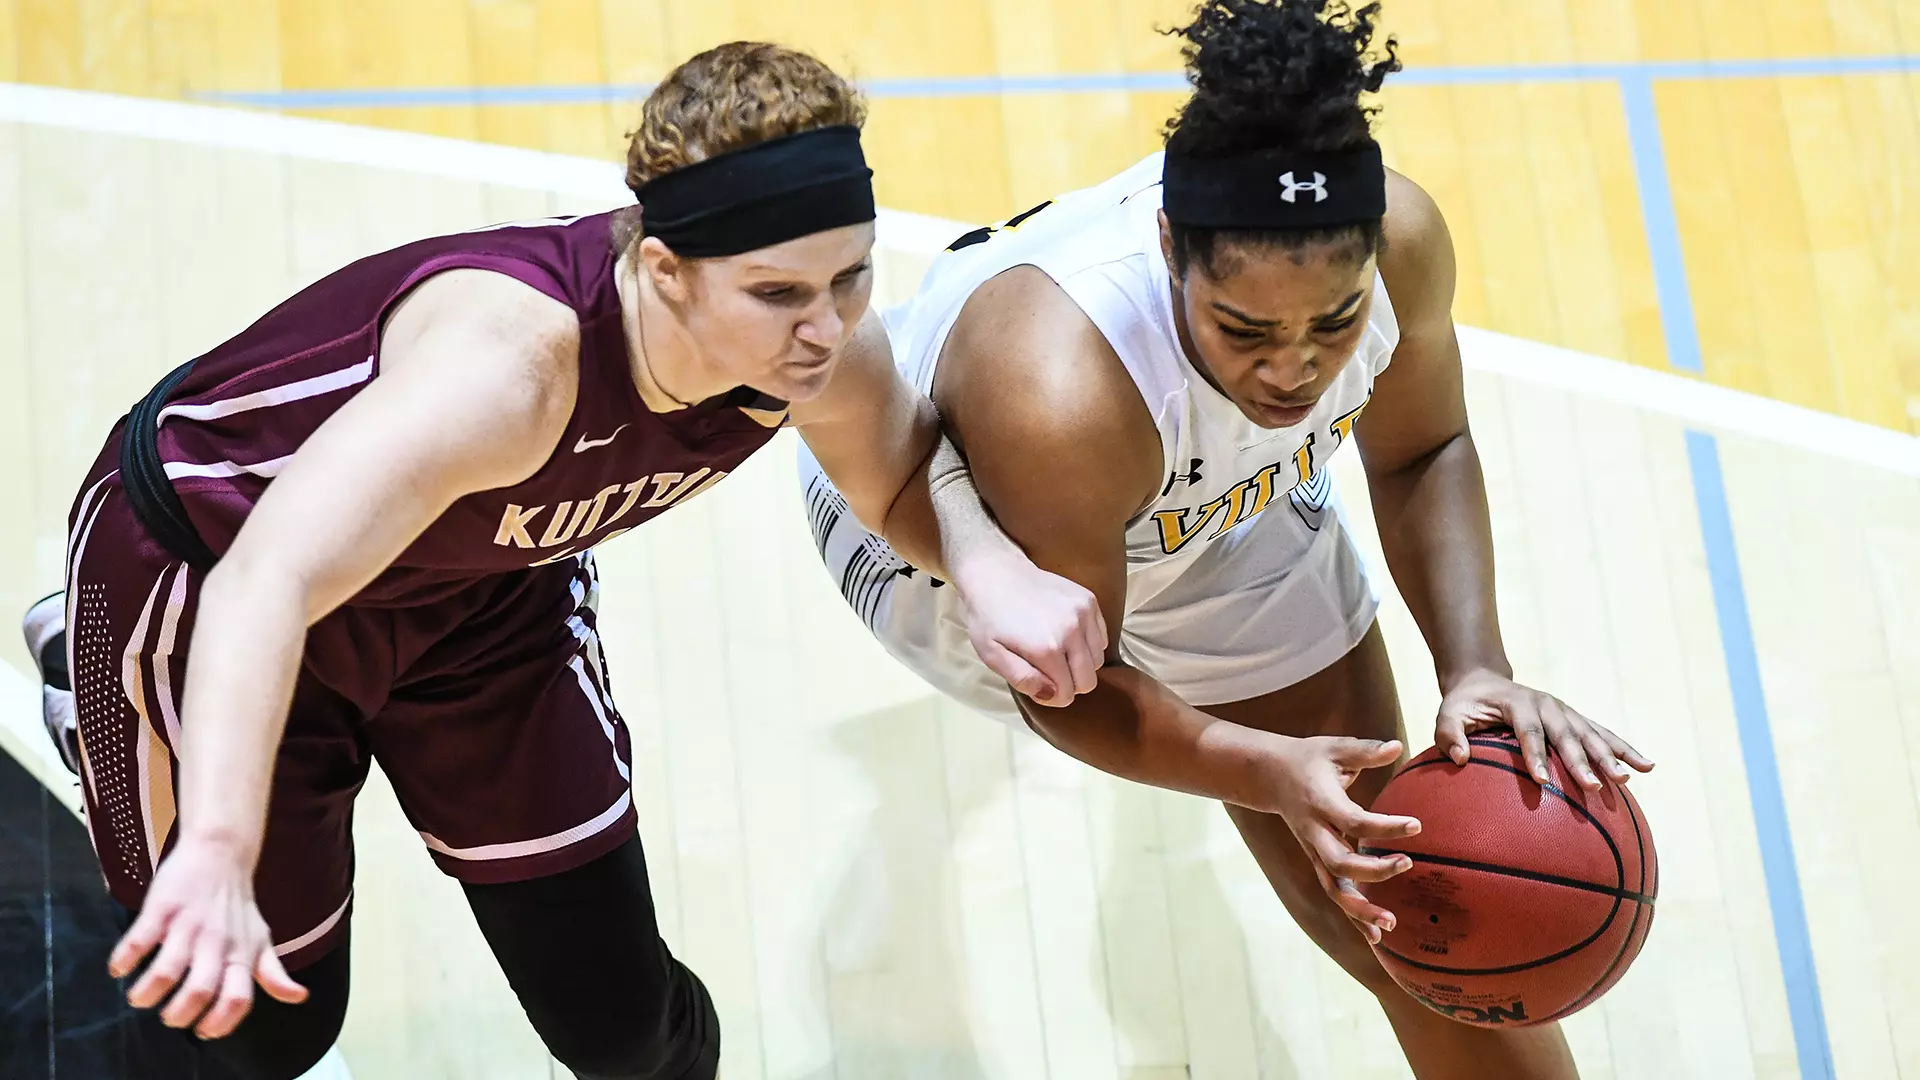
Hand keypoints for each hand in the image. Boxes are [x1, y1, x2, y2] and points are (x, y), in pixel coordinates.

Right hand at [108, 834, 306, 1038]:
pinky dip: (124, 960)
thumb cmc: (238, 905)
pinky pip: (138, 940)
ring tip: (140, 997)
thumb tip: (298, 997)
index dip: (220, 1023)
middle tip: (167, 1017)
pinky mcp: (162, 907)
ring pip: (166, 971)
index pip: (238, 999)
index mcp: (242, 954)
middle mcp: (217, 942)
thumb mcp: (261, 939)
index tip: (201, 1031)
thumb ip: (273, 972)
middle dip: (178, 1014)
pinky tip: (120, 968)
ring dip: (147, 992)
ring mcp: (188, 925)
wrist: (221, 853)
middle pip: (200, 991)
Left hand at [953, 549, 1108, 707]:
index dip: (1052, 696)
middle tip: (1048, 670)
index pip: (1067, 694)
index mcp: (1047, 649)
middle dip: (1069, 683)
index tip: (1038, 683)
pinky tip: (1066, 634)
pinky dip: (1088, 643)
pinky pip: (1101, 636)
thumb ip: (1022, 679)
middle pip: (1088, 680)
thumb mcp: (991, 655)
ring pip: (1097, 659)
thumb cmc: (988, 617)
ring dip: (1080, 663)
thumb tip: (1052, 695)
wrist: (995, 572)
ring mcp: (1083, 613)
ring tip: (1056, 650)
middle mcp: (1072, 631)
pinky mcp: (1089, 599)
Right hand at [1266, 736, 1420, 943]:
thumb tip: (1397, 746)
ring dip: (1361, 909)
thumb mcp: (1334, 748)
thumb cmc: (1308, 758)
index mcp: (1321, 803)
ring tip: (1392, 923)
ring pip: (1333, 889)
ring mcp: (1313, 851)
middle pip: (1340, 863)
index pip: (1354, 821)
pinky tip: (1376, 937)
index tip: (1417, 825)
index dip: (1385, 827)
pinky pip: (1334, 893)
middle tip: (1408, 864)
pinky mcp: (1317, 861)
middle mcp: (1314, 832)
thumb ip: (1366, 751)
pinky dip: (1353, 917)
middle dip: (1373, 871)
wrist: (1269, 775)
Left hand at [1435, 669, 1654, 791]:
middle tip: (1595, 787)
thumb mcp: (1447, 714)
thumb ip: (1449, 734)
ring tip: (1629, 778)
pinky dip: (1625, 750)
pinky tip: (1647, 767)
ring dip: (1611, 756)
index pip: (1528, 731)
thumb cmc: (1464, 705)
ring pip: (1591, 734)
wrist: (1483, 681)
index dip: (1536, 755)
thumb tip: (1461, 759)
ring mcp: (1565, 711)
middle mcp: (1547, 705)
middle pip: (1567, 735)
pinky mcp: (1575, 720)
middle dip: (1582, 761)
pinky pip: (1603, 735)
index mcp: (1518, 703)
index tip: (1542, 781)